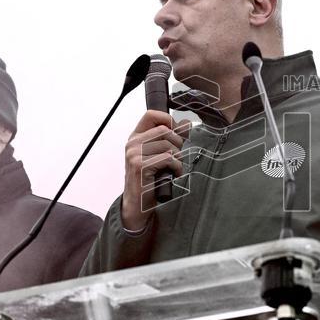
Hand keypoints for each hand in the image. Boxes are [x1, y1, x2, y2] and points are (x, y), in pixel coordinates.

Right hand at [120, 109, 189, 229]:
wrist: (138, 204)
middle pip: (164, 130)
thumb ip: (172, 138)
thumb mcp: (160, 155)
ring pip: (168, 145)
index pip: (151, 115)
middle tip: (176, 157)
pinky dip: (176, 168)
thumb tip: (187, 122)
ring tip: (174, 168)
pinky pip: (168, 159)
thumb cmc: (150, 179)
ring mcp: (134, 154)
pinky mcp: (140, 166)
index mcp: (135, 137)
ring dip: (178, 158)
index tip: (176, 133)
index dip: (168, 120)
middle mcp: (132, 143)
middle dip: (177, 144)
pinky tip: (173, 175)